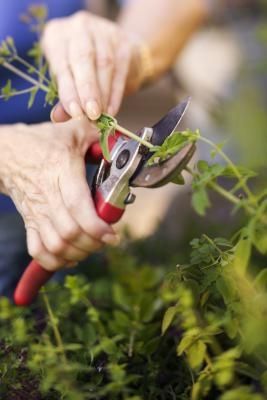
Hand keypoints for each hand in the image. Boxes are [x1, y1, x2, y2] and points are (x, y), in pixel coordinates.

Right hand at [0, 117, 118, 270]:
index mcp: (61, 171)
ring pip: (55, 246)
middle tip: (107, 239)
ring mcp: (36, 212)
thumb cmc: (41, 142)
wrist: (6, 154)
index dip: (96, 226)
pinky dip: (55, 261)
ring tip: (92, 247)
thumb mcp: (72, 130)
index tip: (112, 233)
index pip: (77, 206)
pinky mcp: (29, 222)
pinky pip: (37, 251)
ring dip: (78, 253)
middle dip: (93, 243)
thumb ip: (98, 136)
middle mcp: (48, 196)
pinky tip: (70, 257)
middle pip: (69, 232)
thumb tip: (120, 145)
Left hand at [42, 11, 142, 120]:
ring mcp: (103, 31)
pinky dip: (116, 93)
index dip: (69, 90)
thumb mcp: (67, 77)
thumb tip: (58, 117)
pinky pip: (120, 70)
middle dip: (88, 90)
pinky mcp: (123, 41)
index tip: (76, 113)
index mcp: (56, 35)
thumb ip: (64, 96)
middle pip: (84, 58)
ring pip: (105, 64)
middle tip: (92, 114)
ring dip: (103, 94)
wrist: (111, 48)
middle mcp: (78, 27)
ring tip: (101, 116)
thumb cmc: (81, 67)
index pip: (61, 64)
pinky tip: (112, 110)